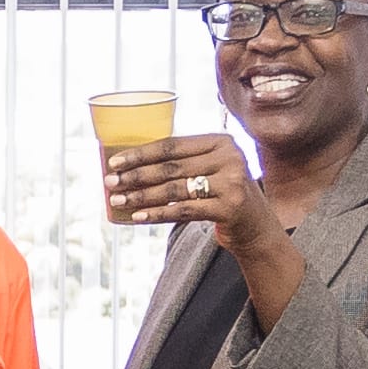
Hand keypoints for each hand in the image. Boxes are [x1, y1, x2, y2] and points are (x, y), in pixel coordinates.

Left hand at [104, 131, 245, 233]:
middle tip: (111, 182)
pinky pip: (184, 210)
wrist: (257, 227)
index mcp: (221, 141)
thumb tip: (131, 165)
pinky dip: (157, 214)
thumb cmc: (223, 194)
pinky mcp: (229, 208)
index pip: (173, 145)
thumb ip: (185, 162)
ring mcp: (232, 183)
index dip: (141, 153)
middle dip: (136, 175)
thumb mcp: (211, 169)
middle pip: (171, 167)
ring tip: (118, 201)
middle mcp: (230, 158)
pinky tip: (137, 217)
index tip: (115, 161)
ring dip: (141, 196)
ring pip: (175, 189)